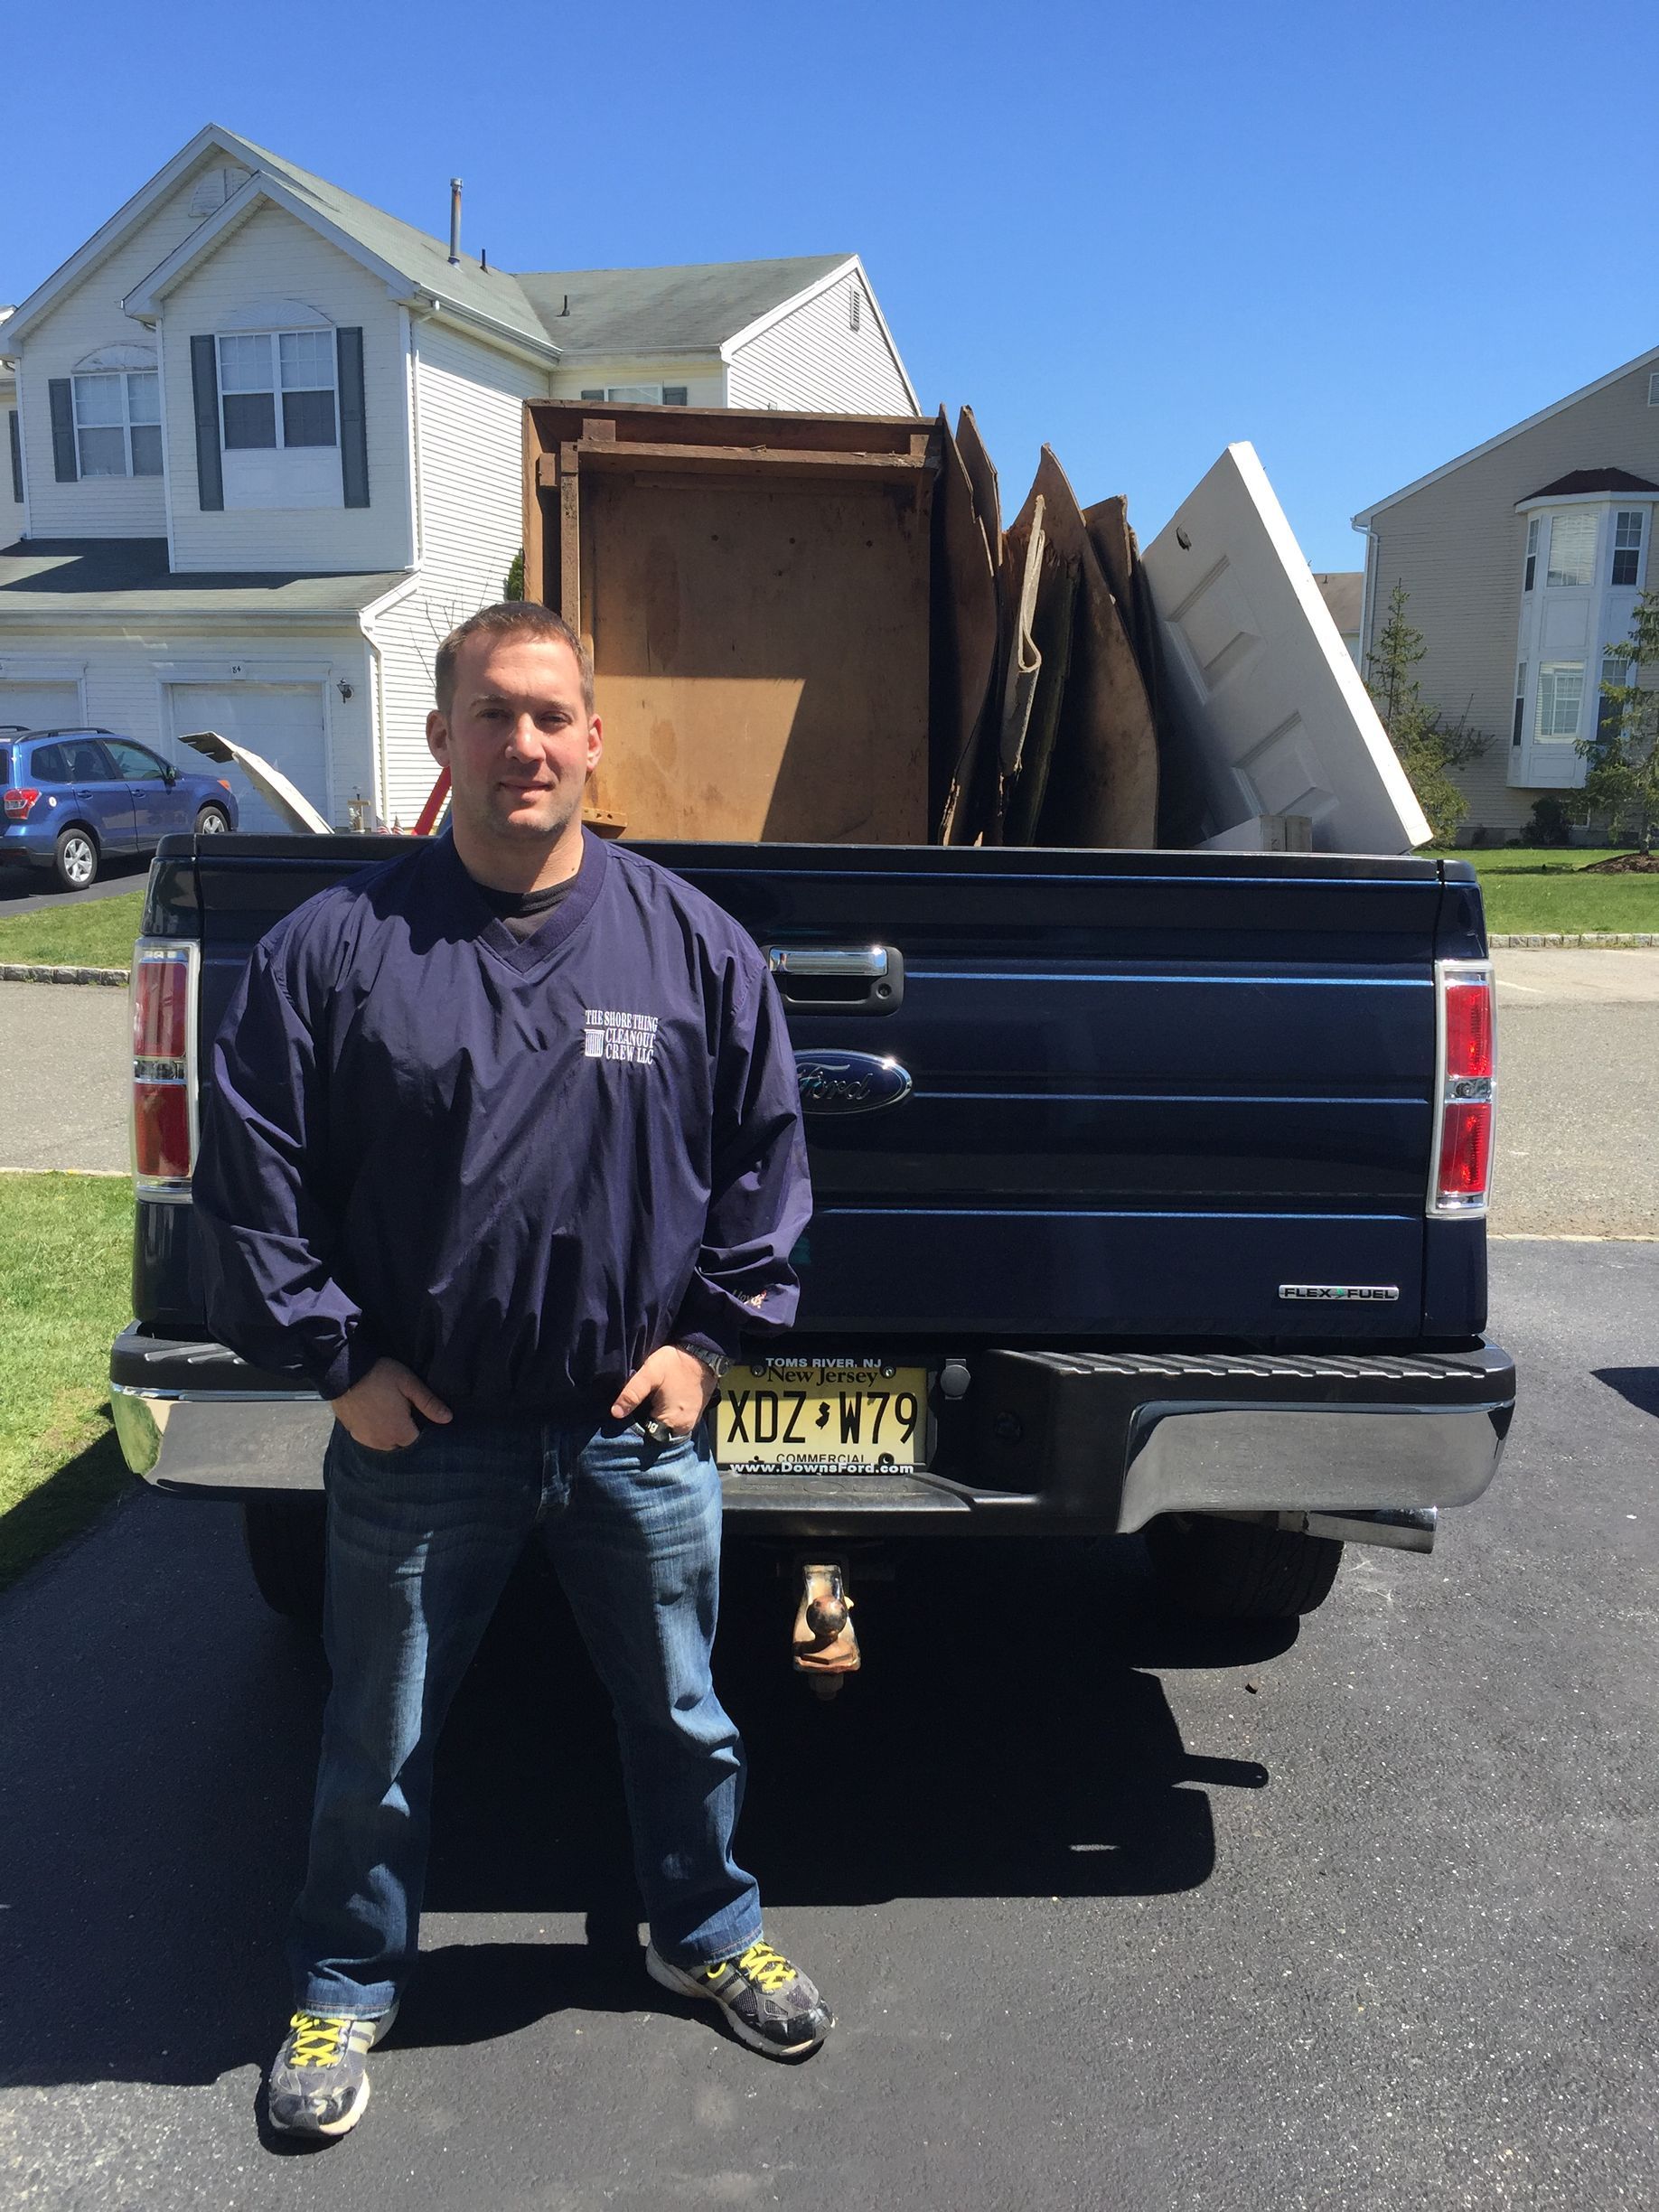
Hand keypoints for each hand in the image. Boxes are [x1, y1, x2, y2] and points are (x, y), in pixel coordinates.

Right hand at [331, 1357, 452, 1450]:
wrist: (344, 1371)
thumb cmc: (380, 1375)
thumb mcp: (409, 1384)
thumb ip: (429, 1403)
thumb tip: (448, 1419)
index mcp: (399, 1432)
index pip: (418, 1441)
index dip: (422, 1429)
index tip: (422, 1416)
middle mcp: (382, 1442)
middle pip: (402, 1444)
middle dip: (407, 1432)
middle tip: (407, 1412)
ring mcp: (366, 1439)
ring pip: (386, 1443)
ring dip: (391, 1433)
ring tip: (392, 1414)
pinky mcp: (353, 1433)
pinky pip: (370, 1438)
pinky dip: (376, 1431)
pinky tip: (377, 1416)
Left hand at [611, 1345, 717, 1439]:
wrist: (702, 1354)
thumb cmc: (675, 1363)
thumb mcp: (650, 1374)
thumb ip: (632, 1394)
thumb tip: (615, 1413)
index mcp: (671, 1421)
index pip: (646, 1435)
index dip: (636, 1425)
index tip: (632, 1412)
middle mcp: (683, 1427)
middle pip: (657, 1433)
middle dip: (646, 1423)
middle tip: (641, 1405)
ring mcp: (690, 1422)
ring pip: (667, 1428)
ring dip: (657, 1419)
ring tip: (651, 1403)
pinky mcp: (694, 1415)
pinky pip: (676, 1422)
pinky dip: (668, 1415)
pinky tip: (662, 1402)